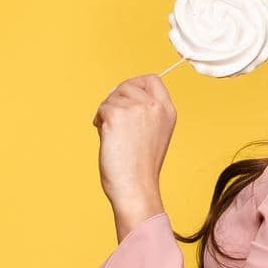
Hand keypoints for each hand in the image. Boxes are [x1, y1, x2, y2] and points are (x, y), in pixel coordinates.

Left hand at [91, 74, 174, 230]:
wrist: (135, 187)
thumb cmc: (140, 168)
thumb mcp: (153, 133)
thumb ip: (144, 113)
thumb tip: (118, 95)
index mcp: (167, 111)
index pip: (153, 80)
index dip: (137, 84)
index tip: (127, 98)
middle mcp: (155, 106)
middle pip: (129, 84)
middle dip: (117, 99)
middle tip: (116, 123)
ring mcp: (137, 109)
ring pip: (113, 96)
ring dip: (107, 112)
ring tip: (113, 135)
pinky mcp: (117, 114)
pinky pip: (102, 108)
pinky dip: (99, 121)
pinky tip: (106, 138)